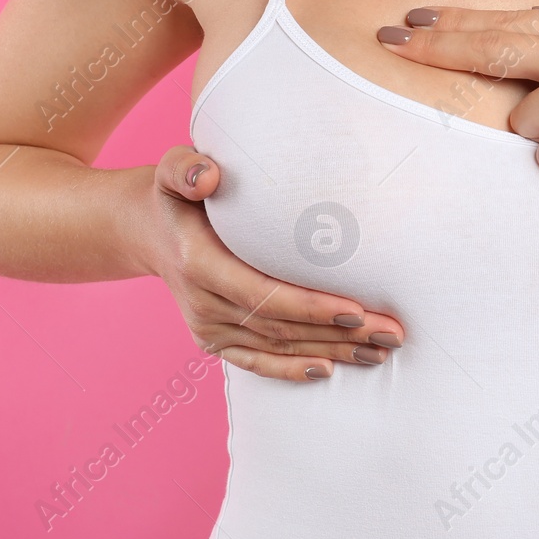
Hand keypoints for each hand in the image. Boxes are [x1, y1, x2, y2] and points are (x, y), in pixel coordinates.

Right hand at [134, 145, 406, 381]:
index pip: (264, 294)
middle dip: (339, 334)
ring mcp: (206, 327)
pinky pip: (255, 362)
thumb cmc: (177, 192)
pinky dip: (290, 370)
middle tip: (392, 334)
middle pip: (281, 327)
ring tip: (380, 352)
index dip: (311, 307)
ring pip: (276, 347)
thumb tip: (210, 176)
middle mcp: (202, 304)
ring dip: (330, 353)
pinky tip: (328, 371)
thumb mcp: (174, 170)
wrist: (145, 229)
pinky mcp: (212, 340)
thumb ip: (187, 167)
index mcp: (198, 264)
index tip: (357, 309)